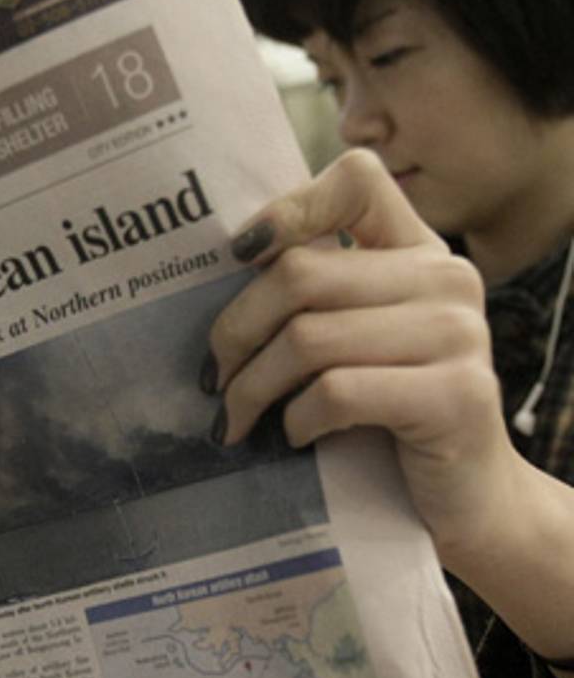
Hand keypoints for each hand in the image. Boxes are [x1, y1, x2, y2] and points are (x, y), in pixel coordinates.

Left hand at [206, 149, 520, 559]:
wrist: (464, 498)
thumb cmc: (387, 414)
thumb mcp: (353, 339)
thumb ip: (315, 295)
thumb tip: (219, 273)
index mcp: (417, 249)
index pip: (356, 179)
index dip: (286, 209)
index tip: (235, 258)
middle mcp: (446, 277)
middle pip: (299, 274)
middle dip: (234, 332)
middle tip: (213, 378)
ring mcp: (459, 334)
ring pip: (308, 338)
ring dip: (252, 388)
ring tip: (234, 419)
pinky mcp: (456, 395)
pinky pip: (337, 391)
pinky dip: (295, 420)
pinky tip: (292, 436)